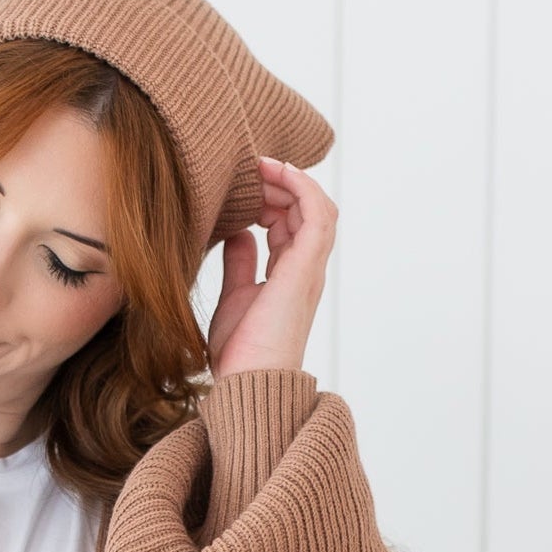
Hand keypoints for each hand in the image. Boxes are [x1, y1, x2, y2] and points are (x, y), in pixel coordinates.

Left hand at [207, 154, 337, 378]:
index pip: (292, 224)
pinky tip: (276, 172)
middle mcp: (306, 271)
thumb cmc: (240, 355)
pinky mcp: (305, 269)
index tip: (245, 184)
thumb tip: (239, 234)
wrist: (248, 384)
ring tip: (260, 166)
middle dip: (279, 185)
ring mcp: (309, 269)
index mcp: (290, 277)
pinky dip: (300, 186)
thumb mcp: (234, 298)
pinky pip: (317, 213)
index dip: (272, 198)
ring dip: (290, 180)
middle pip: (306, 211)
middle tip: (248, 169)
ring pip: (316, 207)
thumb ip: (240, 265)